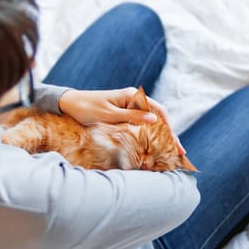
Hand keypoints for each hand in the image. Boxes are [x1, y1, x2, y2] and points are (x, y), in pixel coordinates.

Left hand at [59, 87, 185, 153]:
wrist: (68, 104)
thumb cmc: (86, 108)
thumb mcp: (109, 114)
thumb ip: (132, 117)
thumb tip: (155, 121)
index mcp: (132, 96)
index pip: (158, 111)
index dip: (169, 128)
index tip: (175, 142)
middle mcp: (133, 101)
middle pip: (158, 118)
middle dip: (169, 135)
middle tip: (180, 152)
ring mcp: (129, 108)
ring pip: (151, 123)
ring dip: (161, 137)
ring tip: (172, 152)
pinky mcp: (123, 115)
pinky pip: (141, 126)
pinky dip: (149, 136)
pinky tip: (154, 147)